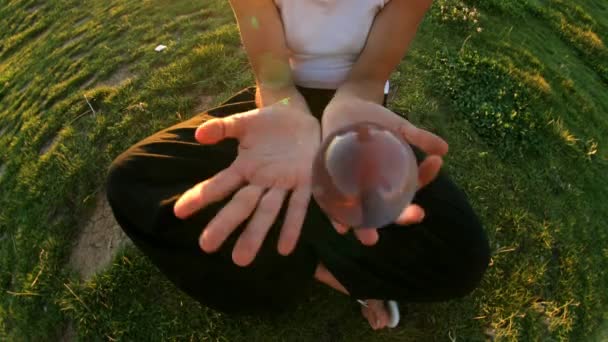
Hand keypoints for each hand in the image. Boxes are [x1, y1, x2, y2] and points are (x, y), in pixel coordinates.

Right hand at [174, 96, 319, 265]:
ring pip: (268, 211)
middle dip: (224, 224)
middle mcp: (262, 182)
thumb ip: (221, 128)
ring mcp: (284, 184)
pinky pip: (300, 206)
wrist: (301, 117)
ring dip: (256, 234)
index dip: (200, 197)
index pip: (219, 186)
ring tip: (241, 259)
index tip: (178, 211)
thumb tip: (199, 134)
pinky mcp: (306, 181)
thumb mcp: (244, 122)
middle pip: (241, 205)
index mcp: (245, 168)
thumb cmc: (270, 122)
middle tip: (206, 246)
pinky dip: (293, 226)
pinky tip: (284, 249)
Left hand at [321, 96, 448, 245]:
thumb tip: (445, 149)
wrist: (347, 105)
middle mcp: (373, 189)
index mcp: (391, 181)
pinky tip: (339, 225)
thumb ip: (420, 137)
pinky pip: (333, 203)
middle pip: (386, 212)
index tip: (420, 213)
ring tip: (370, 238)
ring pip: (360, 214)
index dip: (412, 209)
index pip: (406, 200)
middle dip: (394, 222)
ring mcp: (352, 188)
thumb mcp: (399, 127)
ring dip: (364, 228)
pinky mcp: (331, 183)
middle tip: (395, 228)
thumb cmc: (376, 120)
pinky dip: (336, 215)